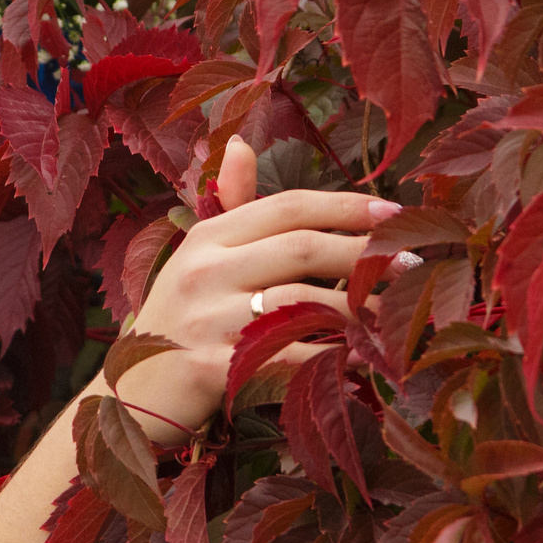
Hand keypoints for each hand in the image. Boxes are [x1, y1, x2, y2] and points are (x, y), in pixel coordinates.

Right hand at [111, 138, 397, 441]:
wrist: (130, 398)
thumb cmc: (179, 322)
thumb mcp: (197, 258)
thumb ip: (231, 207)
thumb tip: (242, 144)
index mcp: (207, 236)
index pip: (287, 206)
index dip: (345, 206)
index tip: (394, 211)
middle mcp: (204, 269)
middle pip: (302, 248)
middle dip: (365, 253)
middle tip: (412, 263)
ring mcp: (207, 318)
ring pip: (303, 302)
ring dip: (361, 309)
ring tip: (399, 313)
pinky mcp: (213, 367)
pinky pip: (289, 357)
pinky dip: (332, 357)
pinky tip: (365, 357)